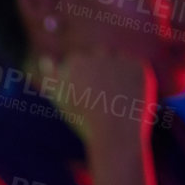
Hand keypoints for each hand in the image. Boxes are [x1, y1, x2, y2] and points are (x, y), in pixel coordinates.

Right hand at [38, 48, 155, 145]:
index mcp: (75, 61)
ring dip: (118, 68)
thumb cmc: (84, 119)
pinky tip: (130, 92)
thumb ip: (51, 77)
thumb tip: (45, 58)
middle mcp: (97, 55)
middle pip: (99, 52)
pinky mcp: (138, 66)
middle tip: (106, 90)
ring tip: (118, 91)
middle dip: (101, 66)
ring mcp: (119, 59)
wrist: (115, 132)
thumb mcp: (61, 99)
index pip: (78, 59)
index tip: (87, 91)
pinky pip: (135, 66)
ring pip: (118, 56)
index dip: (83, 76)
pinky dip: (134, 75)